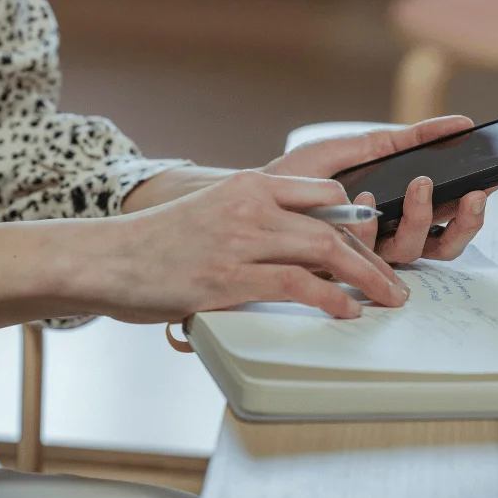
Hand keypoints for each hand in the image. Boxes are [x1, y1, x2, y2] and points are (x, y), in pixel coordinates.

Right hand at [0, 172, 409, 331]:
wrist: (102, 260)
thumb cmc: (156, 245)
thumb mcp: (211, 214)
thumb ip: (256, 223)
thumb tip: (302, 251)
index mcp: (246, 185)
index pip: (324, 192)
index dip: (358, 221)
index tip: (376, 246)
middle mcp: (248, 206)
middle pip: (334, 223)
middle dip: (373, 257)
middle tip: (395, 283)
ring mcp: (238, 242)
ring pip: (324, 250)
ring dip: (365, 279)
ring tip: (387, 299)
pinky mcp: (227, 280)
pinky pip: (295, 286)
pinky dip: (330, 299)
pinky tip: (346, 312)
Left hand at [262, 117, 497, 263]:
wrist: (251, 194)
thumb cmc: (299, 175)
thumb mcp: (356, 147)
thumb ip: (401, 139)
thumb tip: (455, 123)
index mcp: (399, 212)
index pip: (448, 216)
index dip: (474, 207)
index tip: (488, 183)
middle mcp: (388, 239)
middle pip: (444, 245)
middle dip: (464, 221)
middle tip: (468, 192)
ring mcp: (366, 254)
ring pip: (413, 252)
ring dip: (423, 218)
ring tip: (420, 185)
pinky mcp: (339, 264)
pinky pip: (366, 253)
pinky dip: (371, 225)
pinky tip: (366, 199)